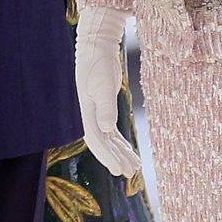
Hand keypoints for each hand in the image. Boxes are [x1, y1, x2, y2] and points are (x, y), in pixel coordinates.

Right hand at [75, 5, 141, 180]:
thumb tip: (106, 129)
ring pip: (109, 139)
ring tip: (135, 168)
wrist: (97, 47)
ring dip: (120, 153)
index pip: (96, 140)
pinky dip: (121, 143)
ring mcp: (97, 112)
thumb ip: (105, 107)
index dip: (106, 156)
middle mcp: (90, 115)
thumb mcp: (104, 84)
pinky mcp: (104, 108)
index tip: (118, 170)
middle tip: (129, 174)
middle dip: (115, 159)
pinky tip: (132, 152)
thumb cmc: (99, 64)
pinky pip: (112, 132)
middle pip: (103, 143)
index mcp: (86, 112)